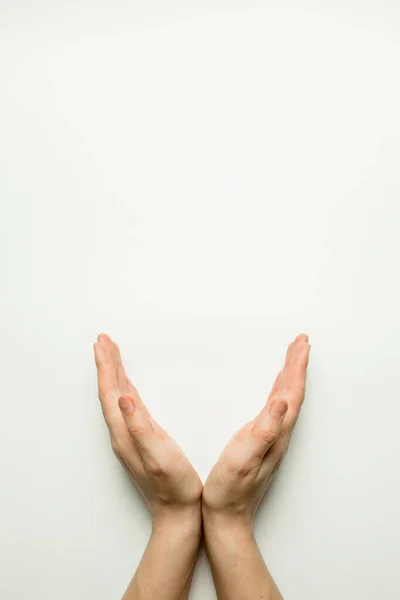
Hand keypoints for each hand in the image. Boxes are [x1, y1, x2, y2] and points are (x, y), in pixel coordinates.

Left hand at [93, 333, 202, 530]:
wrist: (178, 513)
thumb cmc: (174, 486)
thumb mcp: (158, 455)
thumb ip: (140, 426)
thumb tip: (124, 398)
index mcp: (125, 434)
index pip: (110, 393)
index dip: (106, 366)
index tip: (103, 344)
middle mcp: (122, 434)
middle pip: (110, 392)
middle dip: (106, 364)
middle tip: (104, 341)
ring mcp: (129, 438)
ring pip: (117, 398)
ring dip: (113, 374)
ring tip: (111, 355)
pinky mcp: (139, 440)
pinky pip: (126, 407)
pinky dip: (124, 389)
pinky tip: (127, 386)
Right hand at [202, 333, 310, 531]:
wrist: (227, 516)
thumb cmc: (230, 489)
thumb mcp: (244, 457)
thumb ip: (264, 430)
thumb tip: (281, 401)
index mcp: (275, 433)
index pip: (291, 393)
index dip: (296, 367)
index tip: (301, 344)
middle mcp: (278, 434)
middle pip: (292, 392)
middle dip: (296, 364)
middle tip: (300, 342)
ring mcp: (271, 439)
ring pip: (286, 399)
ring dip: (290, 376)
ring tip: (291, 357)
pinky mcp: (262, 442)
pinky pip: (276, 408)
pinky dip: (279, 391)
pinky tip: (275, 389)